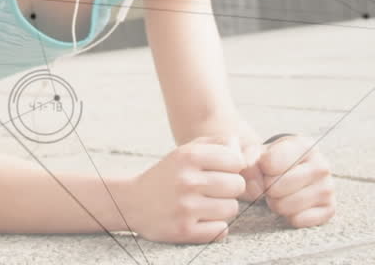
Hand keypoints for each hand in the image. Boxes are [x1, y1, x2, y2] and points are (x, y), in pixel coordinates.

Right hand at [125, 135, 247, 243]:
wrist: (132, 202)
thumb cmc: (167, 175)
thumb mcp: (185, 152)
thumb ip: (216, 144)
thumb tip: (241, 150)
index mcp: (188, 157)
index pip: (237, 161)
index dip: (233, 168)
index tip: (222, 172)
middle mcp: (187, 180)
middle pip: (237, 185)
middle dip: (230, 189)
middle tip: (214, 191)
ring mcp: (185, 207)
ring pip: (231, 209)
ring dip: (223, 209)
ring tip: (207, 205)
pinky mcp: (183, 230)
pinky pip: (221, 230)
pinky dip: (215, 228)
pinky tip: (201, 220)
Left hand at [255, 134, 335, 227]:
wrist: (295, 171)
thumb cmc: (274, 160)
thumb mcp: (258, 152)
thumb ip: (247, 161)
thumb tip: (253, 181)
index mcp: (305, 145)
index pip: (270, 163)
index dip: (261, 168)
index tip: (266, 166)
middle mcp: (321, 166)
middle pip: (276, 187)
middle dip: (267, 188)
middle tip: (272, 184)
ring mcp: (328, 188)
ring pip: (285, 206)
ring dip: (276, 204)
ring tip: (281, 194)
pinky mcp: (329, 209)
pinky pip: (298, 221)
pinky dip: (288, 217)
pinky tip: (292, 205)